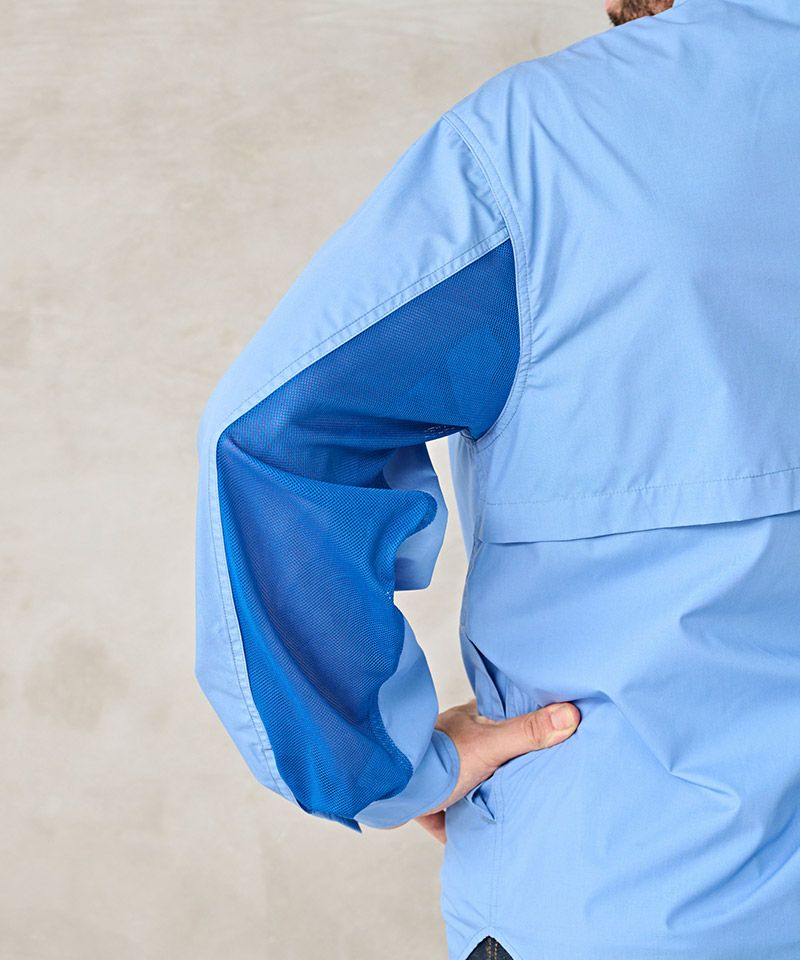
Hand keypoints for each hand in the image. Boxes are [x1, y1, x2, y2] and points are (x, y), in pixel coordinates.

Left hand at [414, 697, 580, 842]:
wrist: (390, 787)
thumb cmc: (437, 757)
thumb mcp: (490, 745)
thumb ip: (528, 733)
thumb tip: (571, 714)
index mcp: (474, 719)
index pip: (510, 714)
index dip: (530, 723)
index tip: (555, 734)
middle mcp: (459, 741)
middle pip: (496, 753)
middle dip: (512, 767)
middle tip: (542, 781)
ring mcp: (444, 771)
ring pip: (475, 783)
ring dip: (488, 797)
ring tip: (517, 812)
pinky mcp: (431, 802)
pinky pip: (454, 816)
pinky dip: (464, 826)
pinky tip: (479, 838)